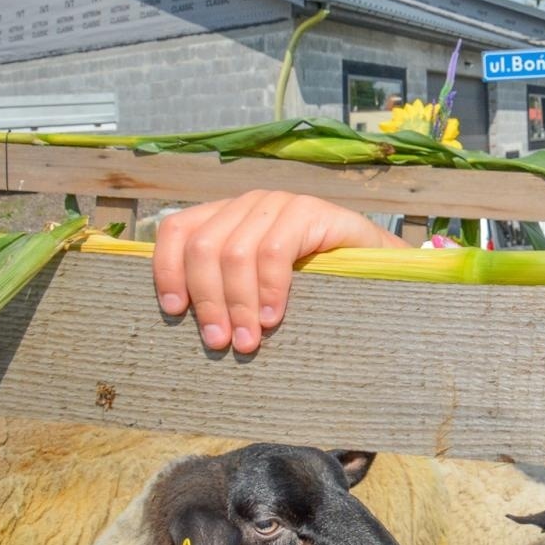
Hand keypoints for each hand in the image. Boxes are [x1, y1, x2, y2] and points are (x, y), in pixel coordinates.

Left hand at [152, 191, 407, 353]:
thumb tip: (180, 318)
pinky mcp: (313, 211)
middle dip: (208, 300)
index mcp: (226, 217)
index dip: (167, 270)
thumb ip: (224, 288)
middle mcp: (249, 203)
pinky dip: (269, 290)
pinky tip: (272, 317)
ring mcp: (281, 203)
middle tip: (219, 342)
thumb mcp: (256, 287)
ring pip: (236, 252)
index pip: (178, 230)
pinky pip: (276, 251)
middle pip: (204, 246)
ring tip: (248, 341)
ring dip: (238, 303)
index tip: (175, 312)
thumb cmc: (310, 287)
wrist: (376, 272)